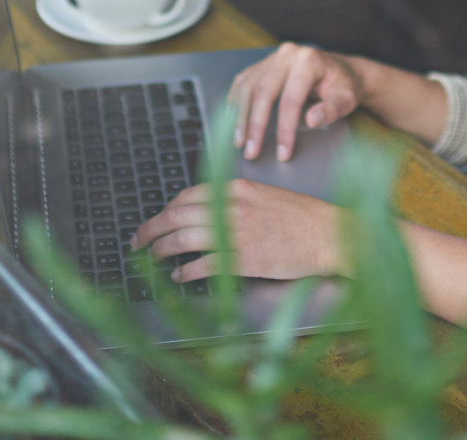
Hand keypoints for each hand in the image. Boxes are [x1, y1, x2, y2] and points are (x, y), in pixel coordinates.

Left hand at [130, 179, 342, 281]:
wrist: (329, 234)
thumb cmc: (304, 218)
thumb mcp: (266, 196)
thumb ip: (237, 201)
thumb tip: (209, 213)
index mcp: (237, 188)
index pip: (188, 196)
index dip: (167, 209)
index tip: (158, 220)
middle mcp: (232, 207)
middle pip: (177, 215)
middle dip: (151, 228)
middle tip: (137, 239)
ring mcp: (236, 233)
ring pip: (182, 239)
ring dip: (160, 249)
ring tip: (150, 257)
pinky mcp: (243, 260)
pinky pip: (203, 266)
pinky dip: (185, 272)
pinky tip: (179, 277)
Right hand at [229, 42, 368, 162]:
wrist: (341, 70)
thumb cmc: (344, 86)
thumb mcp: (347, 98)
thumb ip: (332, 109)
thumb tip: (312, 120)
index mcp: (308, 60)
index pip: (290, 100)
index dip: (285, 129)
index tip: (282, 154)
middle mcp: (287, 54)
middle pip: (263, 92)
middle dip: (255, 126)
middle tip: (251, 152)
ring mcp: (272, 57)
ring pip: (247, 87)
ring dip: (240, 117)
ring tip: (238, 142)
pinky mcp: (262, 64)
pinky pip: (242, 83)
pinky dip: (234, 103)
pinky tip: (232, 121)